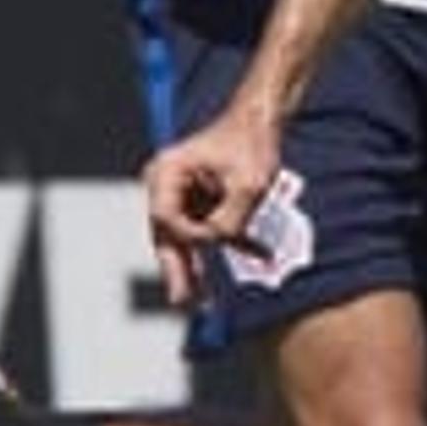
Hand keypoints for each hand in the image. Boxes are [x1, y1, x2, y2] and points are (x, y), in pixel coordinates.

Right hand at [141, 107, 284, 307]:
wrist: (261, 122)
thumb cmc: (251, 143)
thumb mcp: (249, 184)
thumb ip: (231, 218)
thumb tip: (217, 243)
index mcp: (166, 172)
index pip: (167, 220)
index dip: (192, 237)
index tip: (218, 240)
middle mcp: (165, 183)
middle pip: (166, 235)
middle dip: (178, 270)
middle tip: (182, 302)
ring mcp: (179, 194)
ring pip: (183, 239)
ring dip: (197, 266)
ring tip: (203, 303)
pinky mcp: (196, 201)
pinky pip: (204, 230)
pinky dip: (224, 245)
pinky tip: (249, 263)